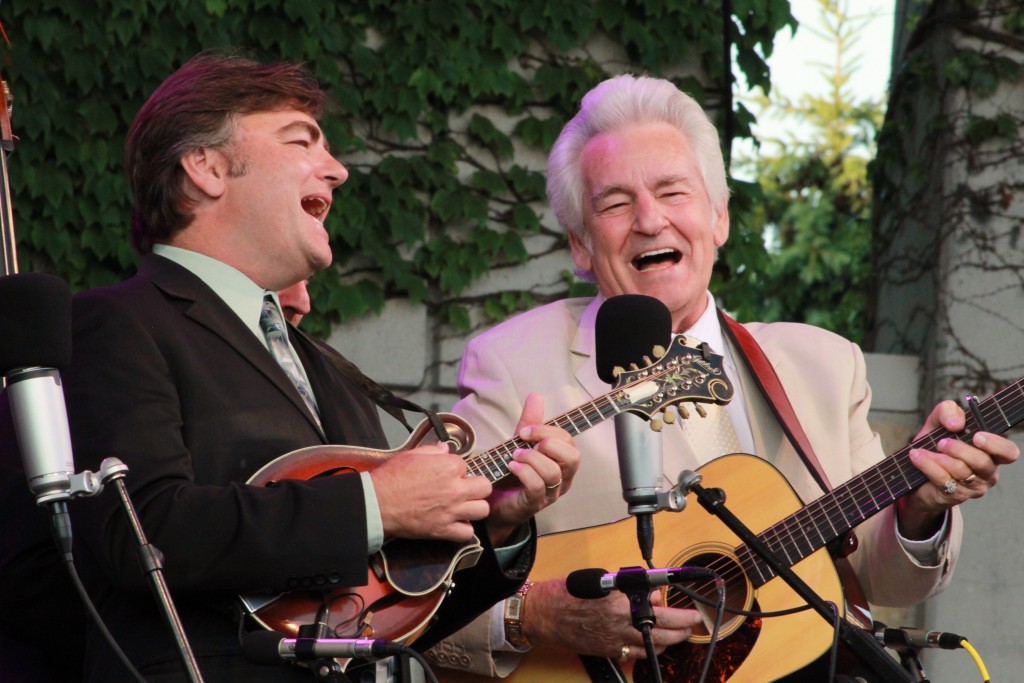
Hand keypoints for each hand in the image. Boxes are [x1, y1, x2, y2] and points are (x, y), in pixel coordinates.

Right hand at [371, 443, 492, 542]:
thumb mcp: (411, 455)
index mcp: (448, 467)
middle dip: (476, 486)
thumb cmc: (392, 477)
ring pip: (483, 510)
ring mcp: (451, 511)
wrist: (377, 503)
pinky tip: (455, 523)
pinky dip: (463, 529)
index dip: (457, 469)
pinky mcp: (443, 530)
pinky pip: (467, 533)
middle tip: (464, 488)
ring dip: (474, 507)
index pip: (466, 465)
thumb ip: (433, 451)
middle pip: (485, 487)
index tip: (447, 473)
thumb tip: (445, 449)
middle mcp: (455, 489)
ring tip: (463, 506)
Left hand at [485, 392, 579, 544]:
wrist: (494, 501)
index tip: (525, 430)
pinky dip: (523, 472)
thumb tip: (536, 396)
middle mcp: (562, 479)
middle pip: (572, 457)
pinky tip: (511, 466)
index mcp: (562, 462)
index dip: (548, 431)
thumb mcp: (522, 444)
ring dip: (531, 458)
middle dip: (548, 443)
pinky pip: (536, 486)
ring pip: (553, 472)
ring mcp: (550, 494)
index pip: (568, 441)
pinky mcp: (534, 503)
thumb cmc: (512, 474)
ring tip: (514, 455)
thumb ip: (530, 422)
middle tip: (525, 441)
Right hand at [523, 579, 700, 659]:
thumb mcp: (600, 580)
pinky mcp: (610, 651)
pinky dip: (652, 649)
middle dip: (684, 627)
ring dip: (672, 639)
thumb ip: (629, 587)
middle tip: (694, 621)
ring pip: (654, 645)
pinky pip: (638, 654)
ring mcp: (615, 642)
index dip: (679, 611)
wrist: (543, 615)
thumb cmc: (566, 594)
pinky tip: (657, 643)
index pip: (659, 607)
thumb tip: (651, 592)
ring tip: (682, 632)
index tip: (692, 609)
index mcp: (618, 604)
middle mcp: (620, 625)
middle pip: (663, 630)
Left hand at [899, 399, 1019, 538]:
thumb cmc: (935, 445)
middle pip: (982, 462)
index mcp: (991, 453)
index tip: (976, 436)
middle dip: (959, 449)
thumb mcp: (939, 423)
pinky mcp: (956, 496)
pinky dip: (928, 466)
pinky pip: (944, 480)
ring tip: (920, 450)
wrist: (915, 472)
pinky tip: (916, 457)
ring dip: (939, 458)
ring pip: (962, 472)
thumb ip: (948, 411)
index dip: (996, 445)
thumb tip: (956, 423)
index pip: (1009, 452)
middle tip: (941, 442)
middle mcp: (988, 472)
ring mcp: (974, 487)